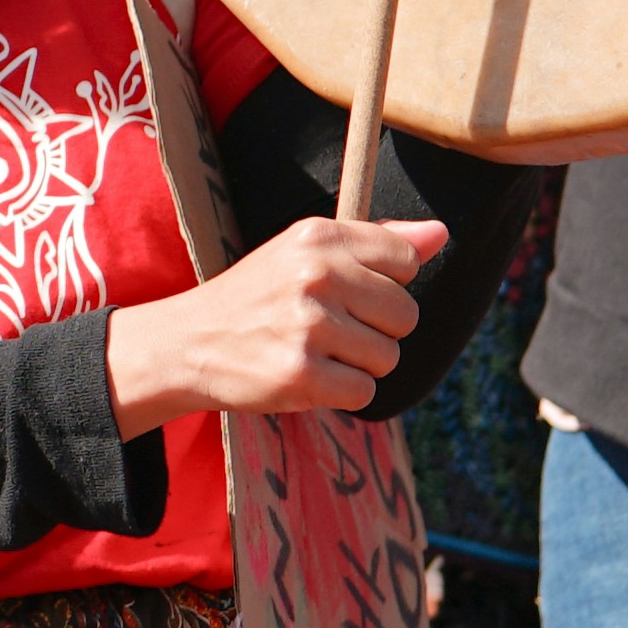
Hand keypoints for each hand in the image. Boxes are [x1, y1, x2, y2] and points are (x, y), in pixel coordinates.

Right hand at [108, 207, 435, 424]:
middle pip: (405, 314)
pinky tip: (309, 378)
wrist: (187, 343)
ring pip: (387, 357)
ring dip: (359, 365)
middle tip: (329, 330)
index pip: (405, 260)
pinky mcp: (300, 374)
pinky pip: (363, 392)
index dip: (385, 284)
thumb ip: (376, 242)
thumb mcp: (305, 253)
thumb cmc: (257, 297)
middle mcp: (315, 274)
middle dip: (376, 330)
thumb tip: (441, 233)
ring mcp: (307, 325)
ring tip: (315, 353)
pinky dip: (342, 393)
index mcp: (318, 236)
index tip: (348, 293)